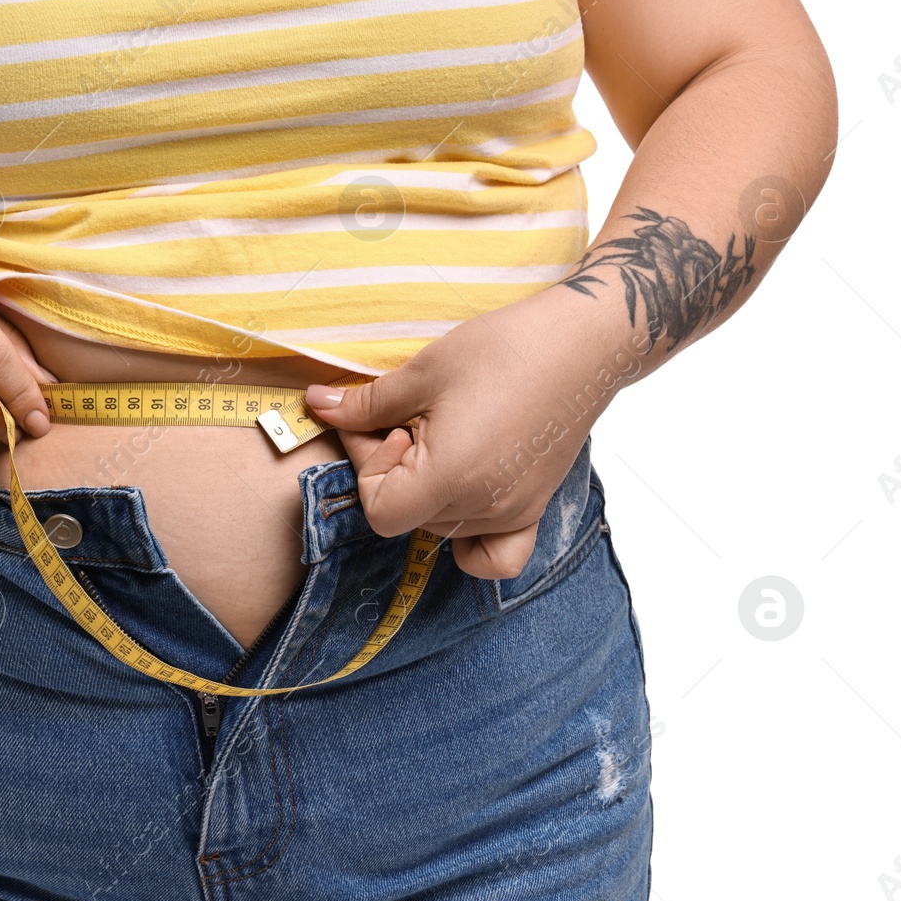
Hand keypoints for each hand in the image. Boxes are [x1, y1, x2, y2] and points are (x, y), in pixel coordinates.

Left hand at [303, 290, 640, 578]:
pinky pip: (495, 556)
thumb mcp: (424, 371)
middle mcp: (484, 508)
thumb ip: (366, 404)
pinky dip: (470, 540)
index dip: (365, 465)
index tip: (377, 423)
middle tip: (402, 420)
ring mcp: (513, 514)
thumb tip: (317, 405)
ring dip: (424, 492)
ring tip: (437, 441)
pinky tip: (461, 495)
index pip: (379, 509)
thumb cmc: (506, 350)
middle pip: (407, 518)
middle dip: (390, 471)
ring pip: (440, 530)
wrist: (583, 345)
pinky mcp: (533, 508)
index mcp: (451, 478)